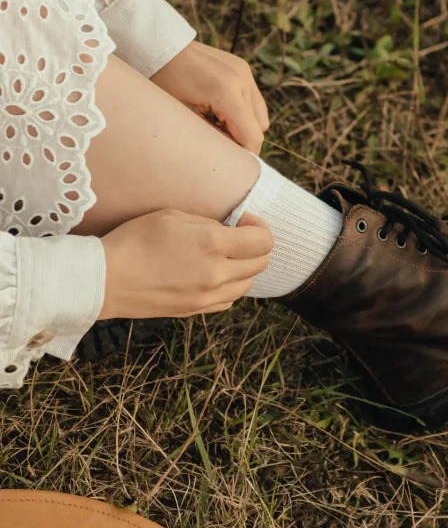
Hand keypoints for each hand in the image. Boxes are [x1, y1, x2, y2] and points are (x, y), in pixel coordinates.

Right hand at [99, 210, 272, 319]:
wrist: (105, 280)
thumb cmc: (134, 240)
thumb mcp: (171, 216)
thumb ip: (207, 222)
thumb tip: (227, 230)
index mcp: (212, 245)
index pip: (263, 241)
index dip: (258, 227)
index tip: (243, 222)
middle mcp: (216, 274)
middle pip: (261, 263)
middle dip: (255, 246)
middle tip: (236, 236)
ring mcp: (207, 297)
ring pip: (247, 284)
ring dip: (243, 268)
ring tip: (222, 256)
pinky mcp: (196, 311)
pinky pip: (228, 300)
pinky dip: (228, 287)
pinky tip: (210, 275)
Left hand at [151, 41, 268, 154]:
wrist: (160, 48)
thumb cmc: (164, 83)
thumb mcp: (184, 116)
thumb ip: (213, 137)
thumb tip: (233, 156)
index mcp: (225, 91)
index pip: (252, 135)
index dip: (245, 154)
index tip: (232, 165)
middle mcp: (241, 79)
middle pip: (259, 127)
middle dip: (244, 140)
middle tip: (220, 144)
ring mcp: (244, 71)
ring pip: (260, 115)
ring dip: (245, 126)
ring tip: (219, 125)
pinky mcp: (243, 68)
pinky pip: (254, 100)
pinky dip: (244, 112)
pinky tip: (222, 112)